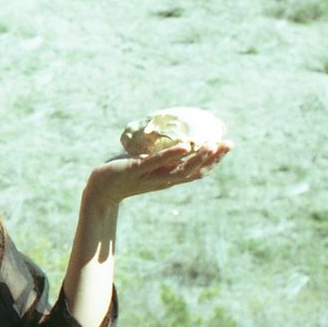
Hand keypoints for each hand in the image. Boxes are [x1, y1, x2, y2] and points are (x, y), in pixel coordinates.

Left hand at [85, 140, 232, 204]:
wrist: (99, 191)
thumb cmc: (123, 174)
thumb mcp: (146, 164)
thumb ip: (159, 156)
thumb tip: (171, 135)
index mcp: (168, 178)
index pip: (197, 171)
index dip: (214, 160)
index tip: (227, 146)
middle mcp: (163, 180)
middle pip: (194, 172)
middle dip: (214, 158)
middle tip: (229, 144)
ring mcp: (151, 176)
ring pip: (180, 170)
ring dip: (198, 158)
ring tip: (212, 146)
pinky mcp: (135, 171)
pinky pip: (156, 162)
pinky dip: (172, 155)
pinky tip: (185, 146)